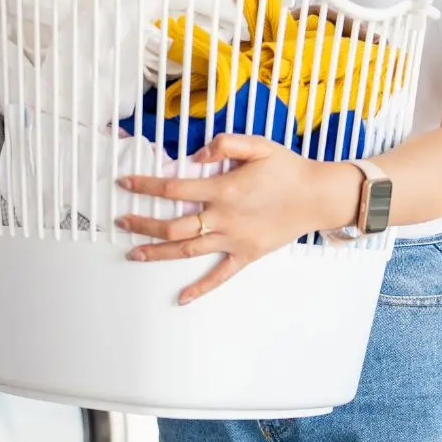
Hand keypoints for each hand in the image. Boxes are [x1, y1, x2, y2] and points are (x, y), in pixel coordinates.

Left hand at [116, 134, 353, 304]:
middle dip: (143, 225)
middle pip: (173, 226)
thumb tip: (195, 154)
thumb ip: (225, 144)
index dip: (145, 186)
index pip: (173, 189)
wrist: (319, 196)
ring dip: (158, 253)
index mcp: (223, 189)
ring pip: (188, 250)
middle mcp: (224, 218)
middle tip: (121, 222)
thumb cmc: (287, 168)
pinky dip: (200, 288)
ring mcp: (234, 239)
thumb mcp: (258, 145)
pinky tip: (181, 298)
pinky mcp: (247, 254)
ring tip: (133, 254)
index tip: (125, 183)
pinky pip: (220, 275)